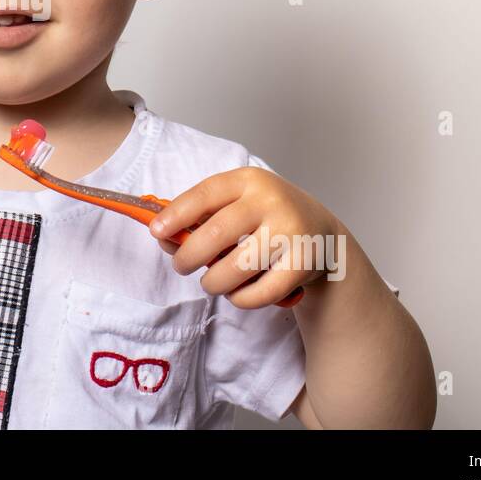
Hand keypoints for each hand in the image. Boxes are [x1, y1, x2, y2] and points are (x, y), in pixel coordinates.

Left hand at [149, 166, 341, 308]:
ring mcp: (290, 233)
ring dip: (212, 282)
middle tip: (182, 266)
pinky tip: (238, 292)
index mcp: (249, 180)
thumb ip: (202, 217)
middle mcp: (271, 202)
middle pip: (215, 234)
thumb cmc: (268, 218)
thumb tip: (163, 236)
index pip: (205, 194)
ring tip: (212, 281)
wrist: (325, 237)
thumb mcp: (239, 203)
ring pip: (233, 269)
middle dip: (188, 257)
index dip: (176, 214)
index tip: (156, 231)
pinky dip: (239, 299)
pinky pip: (257, 293)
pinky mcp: (302, 265)